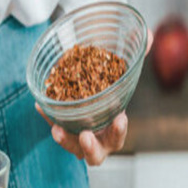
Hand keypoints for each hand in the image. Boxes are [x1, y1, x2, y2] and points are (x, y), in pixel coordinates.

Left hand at [35, 27, 153, 166]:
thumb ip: (136, 53)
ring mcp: (77, 137)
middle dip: (90, 147)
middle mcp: (97, 139)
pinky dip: (49, 117)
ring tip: (57, 130)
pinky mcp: (62, 128)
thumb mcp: (121, 68)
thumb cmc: (110, 84)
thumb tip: (147, 34)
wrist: (91, 88)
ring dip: (65, 140)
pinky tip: (41, 104)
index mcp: (114, 130)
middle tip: (86, 135)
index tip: (121, 118)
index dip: (119, 130)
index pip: (118, 136)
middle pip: (95, 153)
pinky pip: (55, 124)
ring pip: (71, 146)